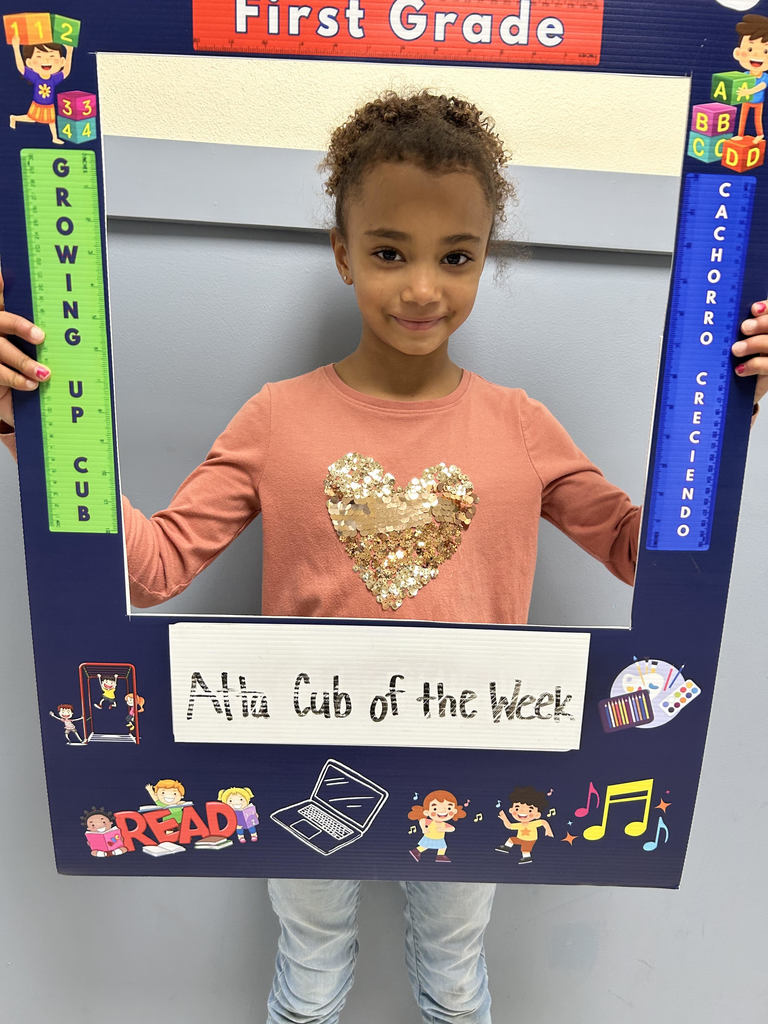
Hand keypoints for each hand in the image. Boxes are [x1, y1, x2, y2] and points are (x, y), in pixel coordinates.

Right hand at [0, 270, 48, 428]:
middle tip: (41, 336)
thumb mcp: (40, 352)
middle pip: (3, 321)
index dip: (4, 285)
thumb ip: (50, 335)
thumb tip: (84, 324)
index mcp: (10, 322)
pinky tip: (32, 384)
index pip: (5, 298)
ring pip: (2, 350)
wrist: (14, 401)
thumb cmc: (30, 373)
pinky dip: (17, 380)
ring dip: (25, 362)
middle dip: (21, 326)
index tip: (9, 275)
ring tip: (44, 374)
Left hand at [733, 300, 767, 406]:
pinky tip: (739, 369)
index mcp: (765, 329)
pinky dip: (753, 365)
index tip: (754, 309)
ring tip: (736, 349)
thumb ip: (741, 329)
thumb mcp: (738, 342)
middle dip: (762, 324)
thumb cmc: (738, 360)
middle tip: (744, 327)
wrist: (740, 389)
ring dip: (753, 344)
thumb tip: (728, 315)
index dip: (767, 307)